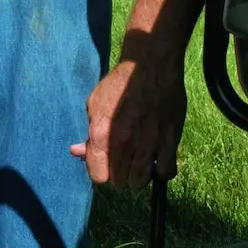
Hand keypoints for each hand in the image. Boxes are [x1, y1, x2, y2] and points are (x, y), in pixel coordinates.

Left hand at [69, 57, 186, 187]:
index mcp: (101, 135)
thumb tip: (78, 152)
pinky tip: (158, 159)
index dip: (101, 171)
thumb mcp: (94, 105)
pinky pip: (166, 172)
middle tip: (124, 160)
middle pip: (120, 182)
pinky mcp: (170, 140)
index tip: (106, 164)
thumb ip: (88, 134)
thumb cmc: (119, 84)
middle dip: (120, 174)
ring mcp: (148, 144)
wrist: (149, 65)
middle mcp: (123, 143)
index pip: (98, 176)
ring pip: (141, 181)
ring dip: (139, 175)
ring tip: (140, 160)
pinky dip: (162, 170)